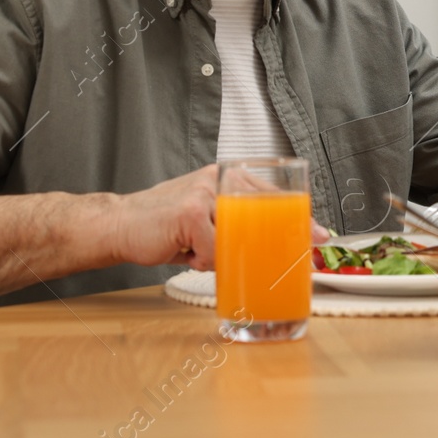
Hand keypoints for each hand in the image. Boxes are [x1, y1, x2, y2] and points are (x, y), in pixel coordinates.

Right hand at [110, 164, 331, 270]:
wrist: (117, 225)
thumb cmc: (163, 226)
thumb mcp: (204, 217)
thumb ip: (232, 222)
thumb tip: (271, 245)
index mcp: (225, 177)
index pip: (270, 194)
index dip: (297, 215)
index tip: (320, 234)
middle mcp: (219, 179)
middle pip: (266, 209)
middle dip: (286, 236)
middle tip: (303, 253)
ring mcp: (205, 194)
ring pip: (237, 236)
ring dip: (220, 255)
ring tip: (198, 252)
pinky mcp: (190, 213)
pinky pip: (214, 250)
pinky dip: (202, 261)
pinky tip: (185, 253)